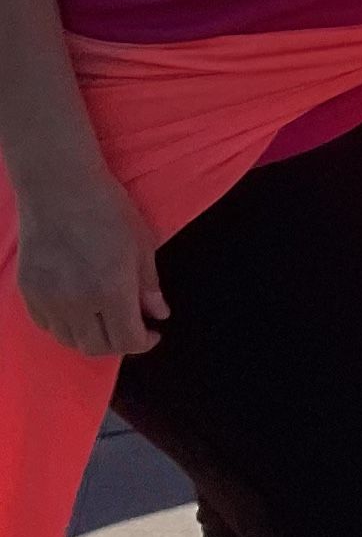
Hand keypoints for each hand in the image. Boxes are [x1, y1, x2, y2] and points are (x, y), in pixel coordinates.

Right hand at [18, 166, 164, 357]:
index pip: (127, 340)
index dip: (144, 343)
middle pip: (97, 347)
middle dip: (119, 344)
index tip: (153, 333)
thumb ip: (149, 285)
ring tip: (106, 320)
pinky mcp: (27, 291)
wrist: (59, 188)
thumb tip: (159, 314)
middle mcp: (77, 303)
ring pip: (69, 340)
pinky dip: (65, 326)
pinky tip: (79, 311)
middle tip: (132, 328)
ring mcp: (47, 299)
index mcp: (111, 291)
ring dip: (91, 338)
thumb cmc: (107, 209)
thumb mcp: (142, 244)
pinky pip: (47, 325)